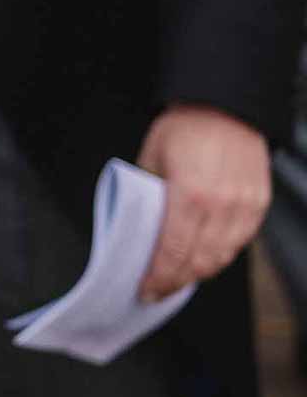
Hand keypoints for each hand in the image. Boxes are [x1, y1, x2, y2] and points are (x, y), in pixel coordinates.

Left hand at [135, 103, 270, 301]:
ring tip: (177, 278)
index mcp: (190, 195)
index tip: (145, 289)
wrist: (226, 106)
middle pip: (199, 262)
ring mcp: (245, 207)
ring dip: (198, 273)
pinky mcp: (259, 205)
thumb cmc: (186, 128)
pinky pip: (239, 243)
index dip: (158, 277)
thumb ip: (147, 196)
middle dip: (176, 282)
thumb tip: (138, 226)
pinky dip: (220, 255)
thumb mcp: (151, 158)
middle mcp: (222, 206)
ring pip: (222, 257)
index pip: (173, 252)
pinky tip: (203, 258)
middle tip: (157, 290)